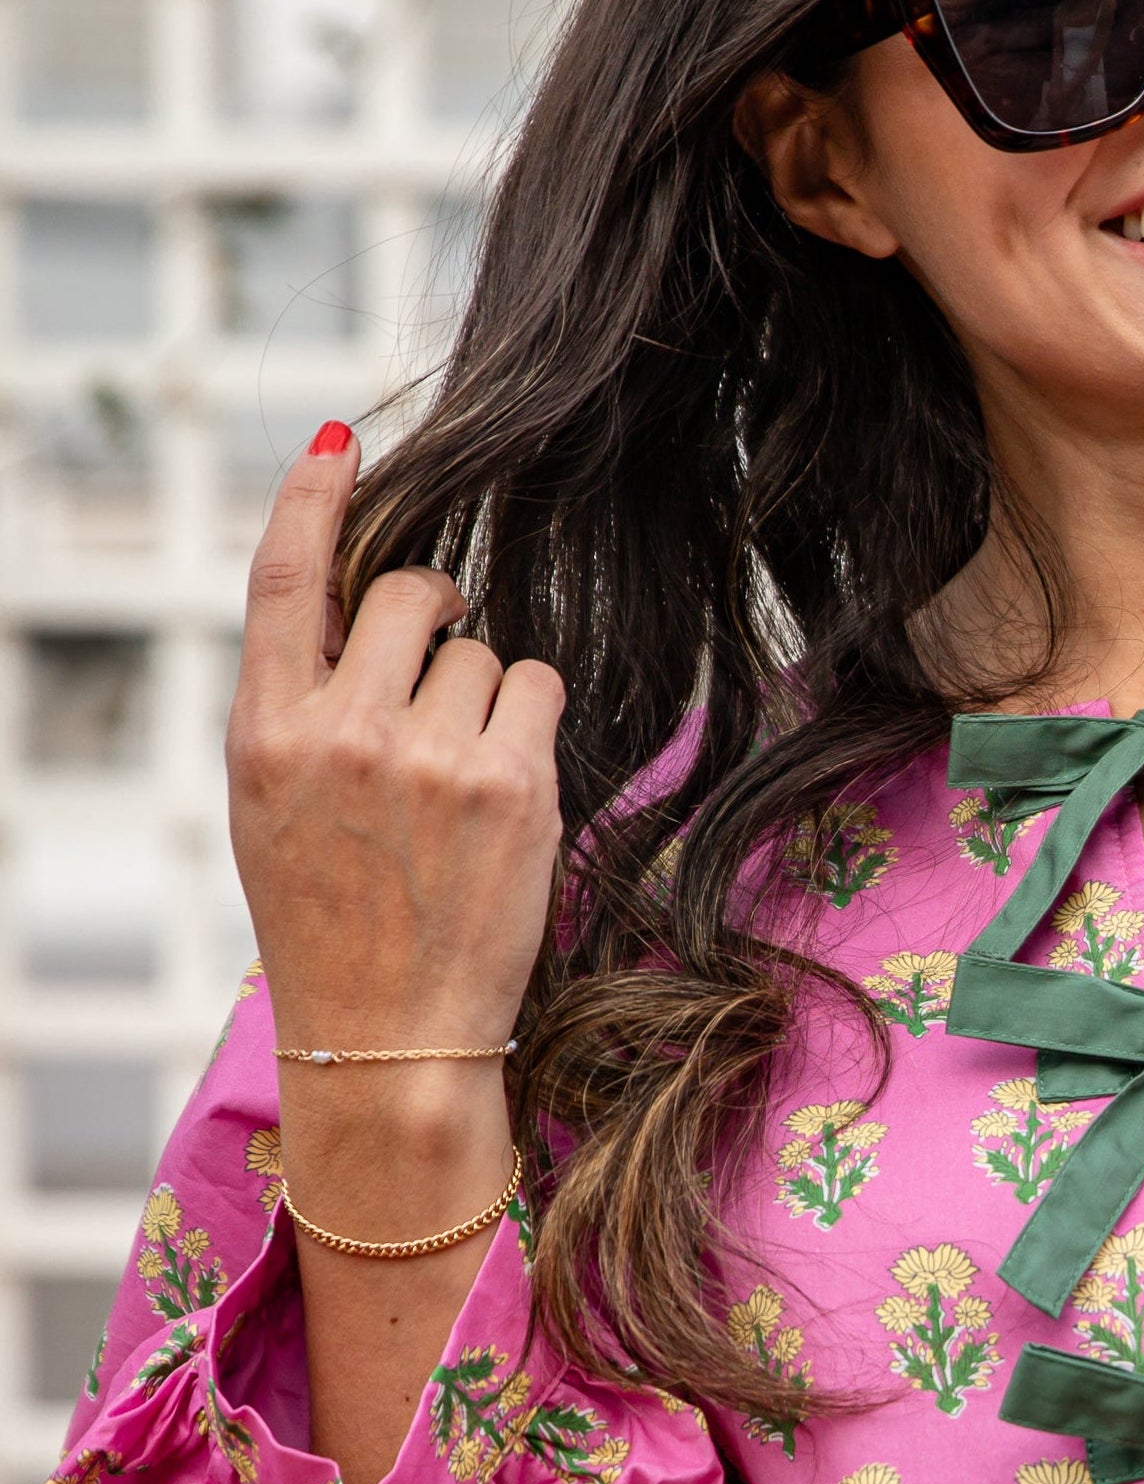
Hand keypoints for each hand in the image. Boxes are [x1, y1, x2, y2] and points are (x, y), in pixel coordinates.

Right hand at [228, 426, 567, 1483]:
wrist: (387, 1041)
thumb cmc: (336, 922)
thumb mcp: (276, 807)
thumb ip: (305, 703)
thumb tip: (362, 599)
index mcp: (263, 733)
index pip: (282, 579)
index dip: (314, 498)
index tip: (340, 442)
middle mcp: (338, 731)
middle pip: (408, 592)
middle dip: (435, 615)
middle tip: (434, 680)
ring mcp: (426, 755)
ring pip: (483, 647)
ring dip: (485, 693)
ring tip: (458, 785)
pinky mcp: (509, 782)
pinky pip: (539, 686)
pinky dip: (533, 723)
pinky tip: (505, 791)